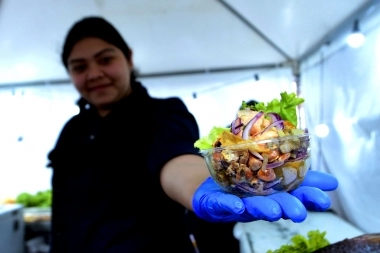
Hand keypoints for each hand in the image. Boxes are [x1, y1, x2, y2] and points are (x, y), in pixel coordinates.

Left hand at [192, 170, 337, 222]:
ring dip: (266, 210)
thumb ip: (288, 163)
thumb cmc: (242, 176)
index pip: (297, 191)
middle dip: (291, 208)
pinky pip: (226, 206)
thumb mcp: (266, 167)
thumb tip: (315, 159)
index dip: (311, 193)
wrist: (208, 185)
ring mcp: (241, 203)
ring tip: (275, 211)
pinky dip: (232, 206)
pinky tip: (238, 206)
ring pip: (255, 208)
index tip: (327, 195)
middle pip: (279, 204)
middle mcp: (262, 200)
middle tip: (301, 213)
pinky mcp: (221, 204)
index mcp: (275, 190)